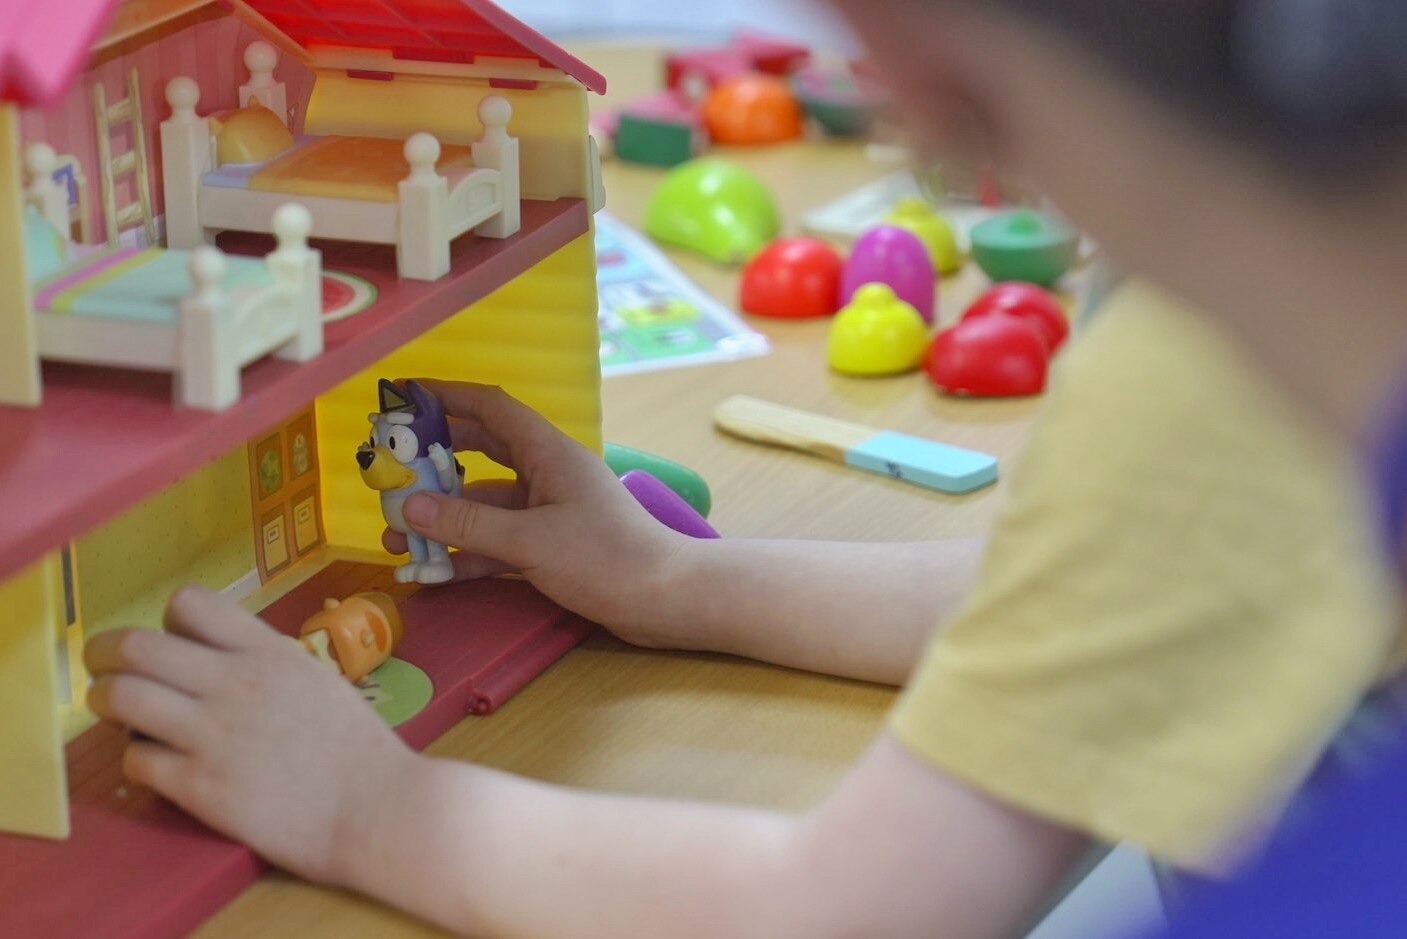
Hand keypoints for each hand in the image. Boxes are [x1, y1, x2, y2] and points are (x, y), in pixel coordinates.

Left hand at [84, 587, 413, 885]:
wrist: (377, 807)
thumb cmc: (356, 748)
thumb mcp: (318, 680)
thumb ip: (268, 664)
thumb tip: (221, 661)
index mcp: (269, 652)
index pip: (190, 604)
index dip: (167, 621)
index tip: (168, 640)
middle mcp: (235, 683)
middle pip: (137, 645)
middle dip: (104, 652)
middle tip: (101, 666)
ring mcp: (214, 734)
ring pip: (121, 696)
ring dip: (105, 700)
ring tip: (110, 709)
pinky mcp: (200, 786)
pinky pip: (136, 759)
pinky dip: (135, 757)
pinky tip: (153, 763)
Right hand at [382, 381, 689, 641]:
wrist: (664, 599)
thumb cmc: (605, 558)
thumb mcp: (530, 540)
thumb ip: (468, 523)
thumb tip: (409, 505)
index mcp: (548, 452)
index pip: (491, 408)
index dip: (447, 396)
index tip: (403, 397)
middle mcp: (548, 474)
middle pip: (481, 454)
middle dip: (434, 464)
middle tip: (388, 475)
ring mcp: (551, 511)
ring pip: (486, 504)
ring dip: (445, 518)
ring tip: (397, 536)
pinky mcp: (554, 546)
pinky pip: (500, 541)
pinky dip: (469, 552)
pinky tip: (434, 570)